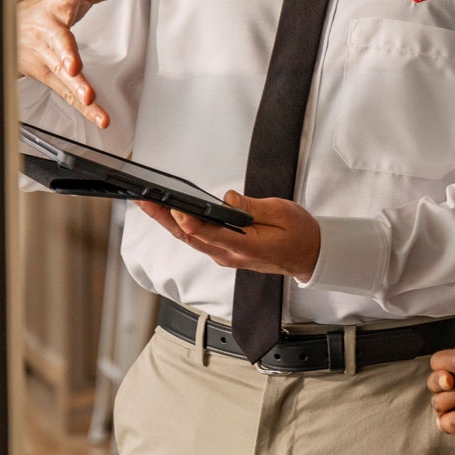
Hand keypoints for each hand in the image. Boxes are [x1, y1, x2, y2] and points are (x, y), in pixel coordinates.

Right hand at [17, 0, 149, 127]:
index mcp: (56, 7)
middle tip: (72, 64)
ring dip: (76, 87)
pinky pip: (69, 96)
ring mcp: (47, 59)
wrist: (8, 34)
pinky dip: (86, 110)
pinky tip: (101, 118)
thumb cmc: (51, 11)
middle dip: (65, 53)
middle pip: (58, 43)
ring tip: (89, 97)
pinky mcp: (51, 79)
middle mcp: (49, 33)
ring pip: (61, 74)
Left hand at [137, 192, 321, 279]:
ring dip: (168, 222)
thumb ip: (252, 207)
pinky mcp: (225, 251)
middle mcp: (230, 254)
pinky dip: (181, 226)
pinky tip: (170, 213)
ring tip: (148, 203)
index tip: (175, 209)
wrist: (310, 255)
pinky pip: (198, 239)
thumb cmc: (299, 235)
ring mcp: (225, 255)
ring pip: (190, 238)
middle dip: (164, 218)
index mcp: (246, 246)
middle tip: (144, 200)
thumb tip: (228, 198)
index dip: (191, 222)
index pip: (210, 234)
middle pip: (190, 237)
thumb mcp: (282, 213)